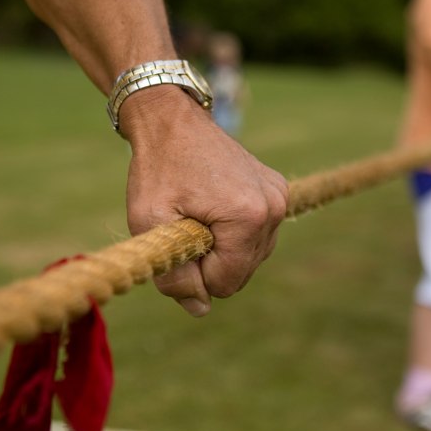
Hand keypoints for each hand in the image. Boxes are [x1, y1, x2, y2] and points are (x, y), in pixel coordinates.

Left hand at [121, 86, 288, 317]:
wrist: (171, 119)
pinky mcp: (278, 192)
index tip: (176, 241)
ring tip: (197, 215)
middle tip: (183, 227)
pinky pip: (257, 236)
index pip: (226, 283)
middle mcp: (274, 208)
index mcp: (248, 217)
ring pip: (250, 258)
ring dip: (220, 250)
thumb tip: (199, 311)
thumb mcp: (150, 224)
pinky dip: (232, 234)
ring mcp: (280, 198)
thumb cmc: (156, 168)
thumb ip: (173, 274)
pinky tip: (211, 209)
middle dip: (208, 263)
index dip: (194, 275)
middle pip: (241, 274)